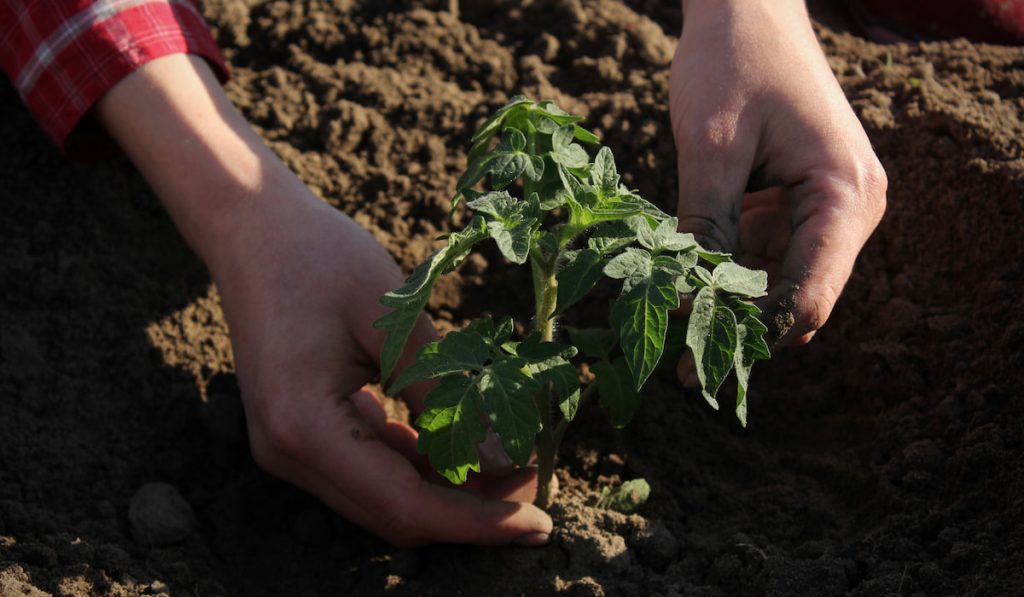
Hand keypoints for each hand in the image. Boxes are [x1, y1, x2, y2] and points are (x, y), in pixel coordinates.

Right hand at [96, 54, 551, 546]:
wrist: (254, 228)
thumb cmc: (321, 257)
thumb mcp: (396, 319)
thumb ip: (444, 394)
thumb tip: (503, 460)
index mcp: (303, 425)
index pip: (403, 505)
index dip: (476, 522)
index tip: (539, 520)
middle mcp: (287, 453)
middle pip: (393, 513)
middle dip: (470, 510)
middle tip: (537, 483)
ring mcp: (287, 447)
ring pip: (384, 496)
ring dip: (448, 488)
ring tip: (512, 463)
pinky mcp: (298, 433)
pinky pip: (367, 467)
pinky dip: (418, 463)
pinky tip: (462, 443)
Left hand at [671, 0, 886, 355]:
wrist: (748, 6)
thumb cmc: (734, 61)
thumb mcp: (711, 145)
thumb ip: (704, 224)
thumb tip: (687, 301)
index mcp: (845, 195)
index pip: (809, 294)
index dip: (753, 333)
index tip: (696, 362)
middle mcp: (848, 210)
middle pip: (798, 296)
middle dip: (740, 328)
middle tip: (678, 368)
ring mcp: (823, 208)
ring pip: (777, 281)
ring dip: (729, 305)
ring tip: (671, 334)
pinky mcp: (795, 202)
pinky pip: (764, 254)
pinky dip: (726, 272)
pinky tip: (684, 287)